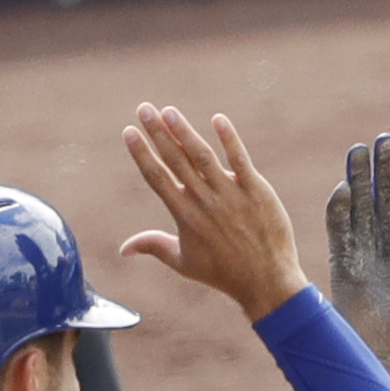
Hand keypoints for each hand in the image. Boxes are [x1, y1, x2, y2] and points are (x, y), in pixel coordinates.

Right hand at [119, 105, 308, 322]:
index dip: (141, 153)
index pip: (157, 177)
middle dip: (157, 132)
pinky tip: (218, 119)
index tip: (129, 131)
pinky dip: (230, 140)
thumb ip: (153, 246)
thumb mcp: (184, 262)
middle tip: (144, 108)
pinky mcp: (256, 191)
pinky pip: (240, 160)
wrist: (266, 282)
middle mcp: (204, 201)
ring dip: (185, 132)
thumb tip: (123, 249)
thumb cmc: (223, 273)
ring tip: (170, 111)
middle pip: (176, 160)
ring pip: (203, 156)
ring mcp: (230, 194)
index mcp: (184, 216)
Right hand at [325, 134, 389, 390]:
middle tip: (387, 138)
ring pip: (362, 209)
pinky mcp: (345, 268)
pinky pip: (340, 235)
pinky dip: (340, 213)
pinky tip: (343, 189)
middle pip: (387, 200)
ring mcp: (366, 254)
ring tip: (360, 150)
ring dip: (360, 181)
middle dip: (387, 171)